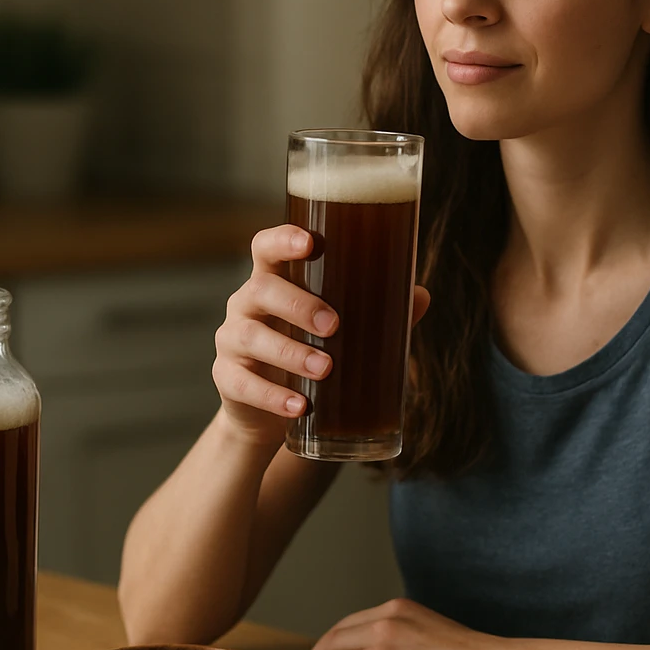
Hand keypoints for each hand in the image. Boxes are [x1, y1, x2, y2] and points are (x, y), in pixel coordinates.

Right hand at [212, 226, 430, 449]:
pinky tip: (300, 406)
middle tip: (334, 325)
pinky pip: (243, 384)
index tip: (310, 243)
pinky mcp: (227, 379)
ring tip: (325, 370)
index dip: (282, 240)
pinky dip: (273, 396)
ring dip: (290, 353)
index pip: (265, 248)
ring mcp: (232, 341)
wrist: (275, 409)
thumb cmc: (312, 349)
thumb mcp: (343, 329)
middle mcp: (246, 304)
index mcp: (274, 280)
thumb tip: (422, 296)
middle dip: (298, 304)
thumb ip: (380, 311)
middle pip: (261, 290)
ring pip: (251, 337)